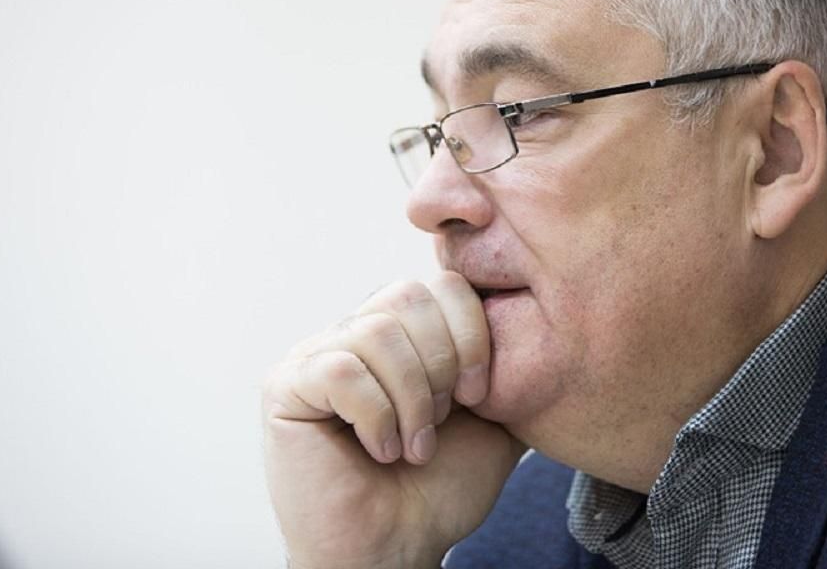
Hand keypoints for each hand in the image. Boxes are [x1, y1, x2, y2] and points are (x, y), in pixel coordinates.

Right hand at [263, 272, 525, 568]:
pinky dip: (375, 417)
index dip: (472, 335)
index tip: (478, 397)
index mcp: (406, 330)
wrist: (397, 547)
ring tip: (413, 445)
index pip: (444, 283)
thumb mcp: (496, 418)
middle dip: (442, 366)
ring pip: (376, 332)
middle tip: (441, 422)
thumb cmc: (439, 487)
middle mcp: (358, 330)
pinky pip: (340, 370)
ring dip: (411, 399)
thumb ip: (514, 367)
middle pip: (410, 296)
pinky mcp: (285, 386)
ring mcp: (318, 354)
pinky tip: (380, 451)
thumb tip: (540, 324)